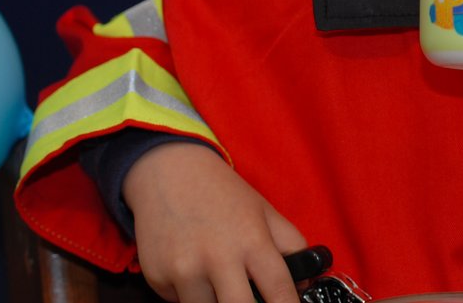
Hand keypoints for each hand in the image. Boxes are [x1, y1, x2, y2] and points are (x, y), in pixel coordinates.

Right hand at [123, 142, 306, 302]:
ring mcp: (184, 270)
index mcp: (252, 240)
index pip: (278, 290)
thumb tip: (304, 284)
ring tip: (218, 277)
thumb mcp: (265, 211)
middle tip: (251, 297)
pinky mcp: (157, 278)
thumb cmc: (221, 193)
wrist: (168, 171)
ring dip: (216, 301)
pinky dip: (190, 294)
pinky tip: (191, 268)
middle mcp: (218, 257)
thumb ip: (291, 246)